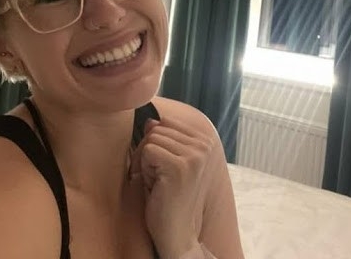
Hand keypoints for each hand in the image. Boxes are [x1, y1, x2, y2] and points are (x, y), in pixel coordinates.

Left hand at [129, 116, 214, 257]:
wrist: (176, 231)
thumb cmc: (168, 194)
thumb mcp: (167, 158)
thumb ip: (163, 137)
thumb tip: (151, 120)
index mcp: (205, 140)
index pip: (166, 121)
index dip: (156, 141)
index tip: (163, 165)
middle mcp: (204, 145)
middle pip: (157, 128)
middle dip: (149, 151)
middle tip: (159, 177)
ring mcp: (195, 155)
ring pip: (151, 138)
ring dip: (147, 161)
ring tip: (159, 181)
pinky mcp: (181, 167)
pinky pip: (148, 150)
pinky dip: (145, 168)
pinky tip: (157, 185)